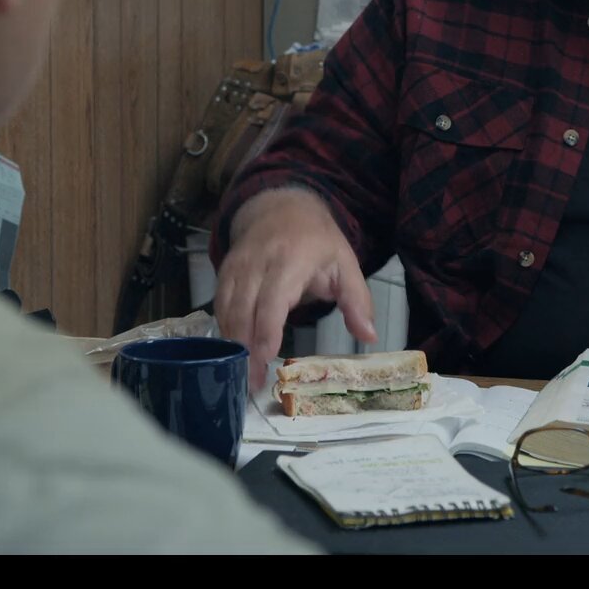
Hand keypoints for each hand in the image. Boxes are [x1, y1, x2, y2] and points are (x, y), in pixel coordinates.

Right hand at [215, 188, 375, 390]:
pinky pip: (219, 304)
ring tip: (240, 374)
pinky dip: (224, 328)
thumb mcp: (345, 263)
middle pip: (244, 309)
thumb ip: (356, 300)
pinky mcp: (224, 271)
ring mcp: (237, 266)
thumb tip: (369, 336)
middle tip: (251, 382)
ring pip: (226, 308)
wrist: (280, 206)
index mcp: (291, 259)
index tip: (265, 359)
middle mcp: (258, 262)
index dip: (266, 330)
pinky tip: (233, 351)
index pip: (273, 300)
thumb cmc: (316, 240)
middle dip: (245, 348)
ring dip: (231, 343)